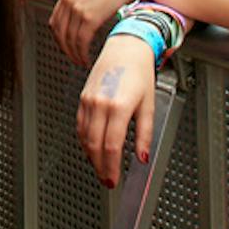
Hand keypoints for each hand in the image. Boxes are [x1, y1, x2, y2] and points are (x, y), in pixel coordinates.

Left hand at [50, 0, 145, 65]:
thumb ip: (81, 3)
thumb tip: (81, 21)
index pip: (55, 22)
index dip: (59, 39)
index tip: (65, 47)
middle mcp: (69, 1)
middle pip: (59, 33)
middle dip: (65, 49)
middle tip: (73, 58)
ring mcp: (78, 9)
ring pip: (69, 40)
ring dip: (74, 55)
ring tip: (82, 61)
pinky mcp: (89, 17)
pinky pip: (81, 41)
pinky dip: (82, 54)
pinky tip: (87, 59)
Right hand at [76, 34, 158, 185]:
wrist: (126, 48)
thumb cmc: (139, 73)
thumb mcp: (148, 105)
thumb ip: (144, 134)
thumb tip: (143, 157)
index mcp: (119, 106)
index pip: (111, 146)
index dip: (111, 167)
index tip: (114, 180)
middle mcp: (100, 103)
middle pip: (95, 144)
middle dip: (100, 167)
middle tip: (107, 180)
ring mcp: (88, 99)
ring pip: (84, 136)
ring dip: (91, 156)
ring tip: (100, 168)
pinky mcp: (83, 97)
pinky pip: (80, 124)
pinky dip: (84, 140)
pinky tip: (92, 148)